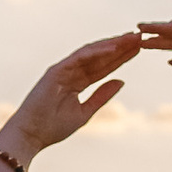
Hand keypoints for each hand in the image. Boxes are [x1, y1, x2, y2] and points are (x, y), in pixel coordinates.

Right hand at [0, 32, 141, 161]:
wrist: (31, 135)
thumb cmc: (53, 128)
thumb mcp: (85, 112)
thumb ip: (102, 96)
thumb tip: (121, 81)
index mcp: (77, 83)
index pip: (103, 67)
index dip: (121, 58)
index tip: (139, 49)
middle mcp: (70, 72)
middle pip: (100, 57)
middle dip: (120, 47)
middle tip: (140, 37)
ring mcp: (63, 70)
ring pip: (91, 53)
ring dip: (111, 45)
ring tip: (130, 38)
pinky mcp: (56, 71)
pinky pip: (79, 57)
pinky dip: (96, 52)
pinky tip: (113, 48)